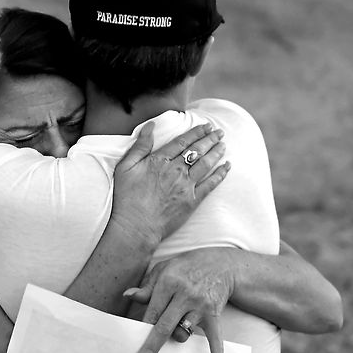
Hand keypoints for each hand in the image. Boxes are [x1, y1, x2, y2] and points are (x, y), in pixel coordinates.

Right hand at [108, 122, 229, 245]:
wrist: (136, 226)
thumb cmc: (127, 198)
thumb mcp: (125, 167)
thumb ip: (140, 145)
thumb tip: (150, 126)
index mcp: (160, 161)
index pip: (182, 141)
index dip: (196, 132)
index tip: (206, 126)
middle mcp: (176, 170)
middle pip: (197, 150)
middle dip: (210, 139)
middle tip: (219, 132)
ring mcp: (186, 186)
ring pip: (206, 164)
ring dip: (216, 152)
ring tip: (223, 144)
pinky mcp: (192, 201)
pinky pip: (210, 184)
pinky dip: (220, 174)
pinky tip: (227, 167)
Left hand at [123, 248, 236, 352]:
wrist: (220, 263)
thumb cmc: (185, 268)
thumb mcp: (163, 270)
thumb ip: (146, 287)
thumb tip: (127, 295)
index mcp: (168, 283)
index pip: (151, 311)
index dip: (140, 329)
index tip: (130, 346)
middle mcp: (184, 295)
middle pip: (164, 327)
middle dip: (150, 349)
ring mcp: (200, 306)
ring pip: (183, 333)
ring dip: (176, 337)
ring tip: (178, 323)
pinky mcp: (214, 315)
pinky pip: (216, 338)